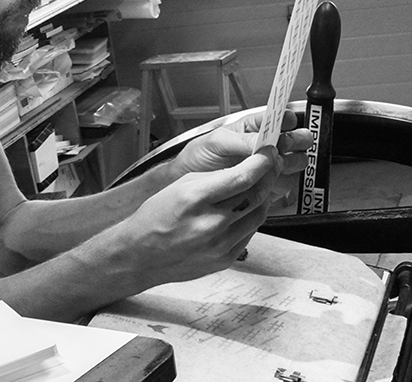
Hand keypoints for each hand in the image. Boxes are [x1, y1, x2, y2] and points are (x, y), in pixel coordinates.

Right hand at [83, 153, 275, 290]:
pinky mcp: (225, 259)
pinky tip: (246, 208)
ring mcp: (220, 244)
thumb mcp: (181, 185)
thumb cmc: (156, 217)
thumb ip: (215, 176)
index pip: (242, 177)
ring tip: (258, 185)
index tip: (269, 152)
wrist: (141, 255)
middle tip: (270, 165)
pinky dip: (253, 217)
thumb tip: (246, 167)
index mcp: (195, 198)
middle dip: (268, 175)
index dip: (263, 162)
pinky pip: (251, 232)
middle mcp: (210, 223)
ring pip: (259, 214)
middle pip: (256, 194)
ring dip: (264, 196)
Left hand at [172, 110, 312, 205]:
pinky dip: (285, 181)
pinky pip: (286, 183)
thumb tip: (264, 142)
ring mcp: (268, 166)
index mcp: (253, 128)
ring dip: (292, 161)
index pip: (278, 118)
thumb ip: (241, 140)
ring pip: (295, 161)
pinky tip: (275, 180)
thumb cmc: (198, 158)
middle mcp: (264, 146)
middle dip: (296, 140)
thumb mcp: (215, 142)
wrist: (188, 184)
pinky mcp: (268, 186)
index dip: (286, 119)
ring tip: (279, 164)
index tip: (286, 123)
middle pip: (293, 139)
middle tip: (287, 144)